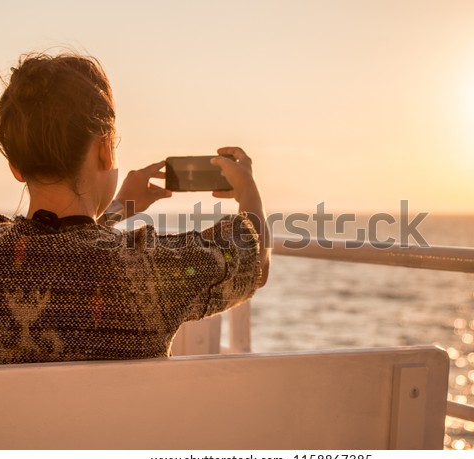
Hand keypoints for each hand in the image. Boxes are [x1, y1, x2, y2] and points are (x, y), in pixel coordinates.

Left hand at [114, 161, 171, 217]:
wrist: (121, 208)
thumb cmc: (134, 201)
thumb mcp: (151, 197)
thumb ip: (161, 194)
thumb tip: (168, 193)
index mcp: (141, 174)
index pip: (153, 167)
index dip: (160, 165)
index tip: (164, 163)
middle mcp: (135, 174)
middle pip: (148, 173)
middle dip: (157, 175)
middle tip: (165, 177)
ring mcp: (130, 179)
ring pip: (144, 179)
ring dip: (152, 183)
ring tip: (160, 190)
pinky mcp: (127, 184)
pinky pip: (138, 182)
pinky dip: (145, 185)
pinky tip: (150, 192)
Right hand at [210, 147, 257, 203]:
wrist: (246, 192)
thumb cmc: (239, 176)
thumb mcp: (226, 164)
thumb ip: (219, 160)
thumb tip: (214, 160)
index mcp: (245, 160)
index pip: (237, 150)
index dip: (227, 149)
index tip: (218, 152)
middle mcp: (246, 170)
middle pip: (236, 164)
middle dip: (226, 164)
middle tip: (219, 163)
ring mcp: (244, 181)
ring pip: (233, 177)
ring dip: (225, 177)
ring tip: (217, 177)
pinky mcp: (241, 191)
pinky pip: (230, 191)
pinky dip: (222, 191)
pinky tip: (215, 193)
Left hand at [211, 147, 269, 286]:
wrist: (256, 234)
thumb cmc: (254, 246)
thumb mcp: (251, 256)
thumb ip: (256, 267)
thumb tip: (261, 287)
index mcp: (251, 208)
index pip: (240, 195)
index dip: (226, 191)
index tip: (212, 193)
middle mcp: (254, 195)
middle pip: (246, 176)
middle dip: (233, 170)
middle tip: (216, 166)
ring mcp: (252, 186)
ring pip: (246, 164)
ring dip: (234, 158)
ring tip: (217, 154)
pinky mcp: (247, 178)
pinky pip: (241, 162)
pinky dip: (229, 158)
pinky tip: (214, 157)